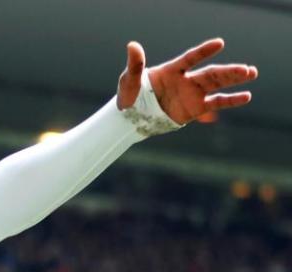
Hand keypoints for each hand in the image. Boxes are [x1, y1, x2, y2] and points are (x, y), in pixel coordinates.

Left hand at [117, 38, 257, 124]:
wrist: (131, 119)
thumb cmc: (129, 97)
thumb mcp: (129, 81)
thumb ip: (135, 65)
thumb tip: (132, 46)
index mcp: (171, 70)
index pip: (190, 58)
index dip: (204, 51)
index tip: (220, 43)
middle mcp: (185, 80)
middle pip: (210, 73)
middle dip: (228, 71)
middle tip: (246, 69)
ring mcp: (192, 94)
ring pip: (217, 85)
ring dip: (234, 80)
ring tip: (251, 73)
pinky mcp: (194, 109)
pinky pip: (215, 103)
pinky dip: (231, 100)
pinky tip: (246, 96)